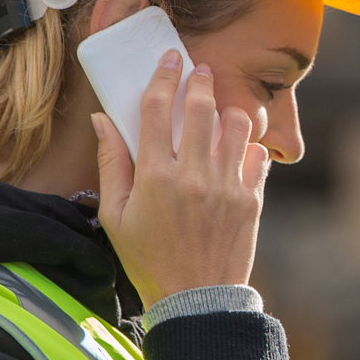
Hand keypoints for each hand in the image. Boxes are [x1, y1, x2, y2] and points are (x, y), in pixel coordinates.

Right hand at [93, 50, 270, 305]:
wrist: (196, 299)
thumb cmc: (148, 258)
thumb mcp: (115, 216)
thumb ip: (111, 163)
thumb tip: (102, 120)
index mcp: (154, 176)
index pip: (156, 110)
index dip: (162, 77)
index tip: (169, 60)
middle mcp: (193, 175)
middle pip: (199, 108)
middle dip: (200, 81)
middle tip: (200, 71)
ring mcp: (226, 185)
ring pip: (234, 126)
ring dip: (227, 111)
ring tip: (220, 112)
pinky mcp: (251, 199)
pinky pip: (257, 155)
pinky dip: (248, 146)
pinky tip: (237, 150)